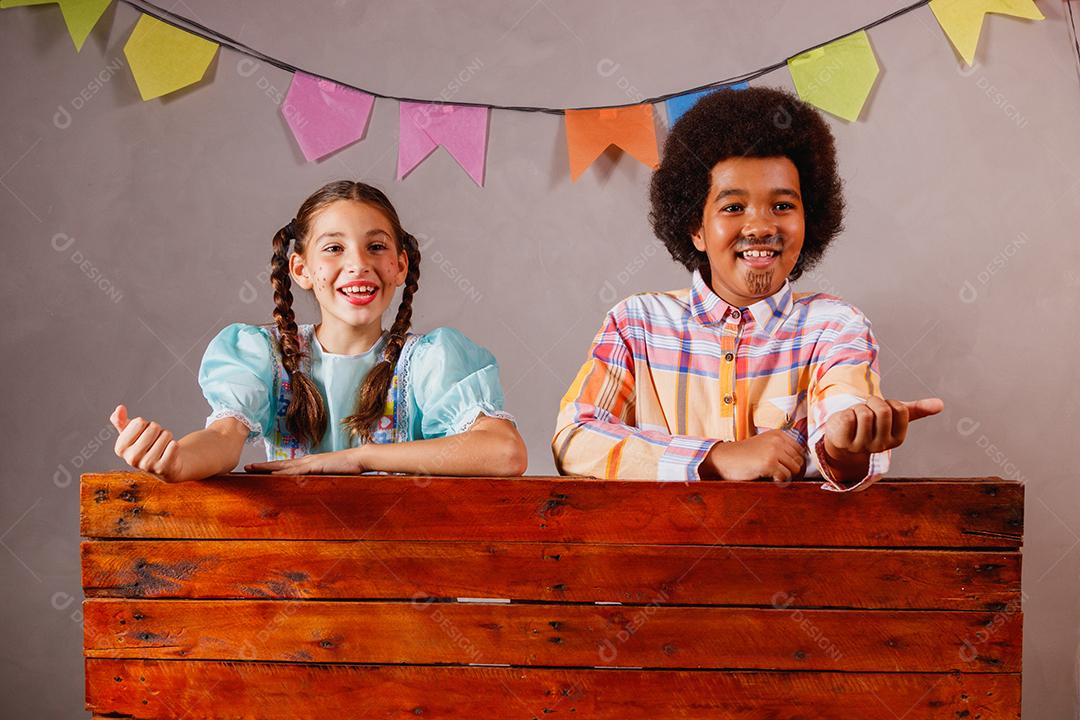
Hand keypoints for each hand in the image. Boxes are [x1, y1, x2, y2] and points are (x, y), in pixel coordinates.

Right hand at [110, 404, 184, 481]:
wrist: (163, 464)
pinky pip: (174, 445)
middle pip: (154, 427)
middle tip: (155, 440)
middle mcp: (131, 459)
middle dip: (158, 429)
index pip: (139, 422)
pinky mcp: (163, 468)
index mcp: (120, 448)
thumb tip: (119, 408)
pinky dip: (174, 445)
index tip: (143, 433)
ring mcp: (147, 465)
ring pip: (166, 435)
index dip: (145, 423)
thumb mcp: (130, 432)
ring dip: (167, 437)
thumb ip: (121, 420)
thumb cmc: (145, 444)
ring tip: (162, 446)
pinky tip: (169, 453)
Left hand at [245, 448, 364, 474]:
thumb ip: (319, 479)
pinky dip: (284, 473)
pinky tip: (274, 475)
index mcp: (309, 463)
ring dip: (268, 468)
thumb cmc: (346, 468)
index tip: (257, 469)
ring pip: (284, 466)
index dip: (271, 467)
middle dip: (263, 466)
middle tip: (247, 467)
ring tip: (253, 469)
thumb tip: (311, 487)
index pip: (286, 466)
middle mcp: (306, 461)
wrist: (358, 459)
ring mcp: (310, 463)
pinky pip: (297, 471)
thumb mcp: (329, 475)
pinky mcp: (315, 466)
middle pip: (280, 464)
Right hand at [704, 430, 805, 482]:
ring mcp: (774, 451)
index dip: (797, 462)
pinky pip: (784, 476)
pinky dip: (778, 481)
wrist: (724, 459)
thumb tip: (801, 465)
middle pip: (799, 461)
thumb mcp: (764, 445)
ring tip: (773, 476)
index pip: (800, 450)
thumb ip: (781, 449)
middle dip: (793, 471)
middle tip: (781, 476)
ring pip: (794, 469)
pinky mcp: (769, 463)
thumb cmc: (743, 455)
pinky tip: (768, 478)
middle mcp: (778, 440)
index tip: (790, 469)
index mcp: (778, 434)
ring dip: (785, 476)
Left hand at [823, 396, 943, 456]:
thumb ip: (916, 410)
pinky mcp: (843, 442)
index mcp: (897, 439)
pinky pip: (848, 417)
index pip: (899, 409)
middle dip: (873, 402)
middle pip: (882, 410)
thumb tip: (941, 404)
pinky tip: (846, 423)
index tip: (880, 410)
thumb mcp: (893, 415)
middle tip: (866, 410)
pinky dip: (846, 413)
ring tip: (856, 418)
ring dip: (858, 408)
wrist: (844, 435)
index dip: (888, 402)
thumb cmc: (871, 423)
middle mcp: (881, 446)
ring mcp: (861, 446)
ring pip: (864, 413)